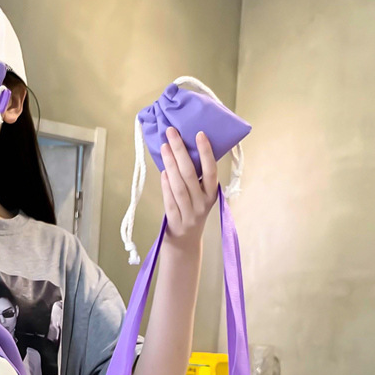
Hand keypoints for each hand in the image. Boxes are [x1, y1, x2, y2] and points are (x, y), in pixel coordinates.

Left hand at [159, 127, 217, 247]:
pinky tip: (163, 171)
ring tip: (164, 147)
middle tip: (171, 133)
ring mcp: (189, 213)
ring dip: (171, 164)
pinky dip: (166, 185)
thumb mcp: (201, 196)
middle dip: (181, 152)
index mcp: (212, 194)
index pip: (211, 171)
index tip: (199, 133)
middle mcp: (202, 203)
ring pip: (179, 186)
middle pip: (191, 175)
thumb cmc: (192, 211)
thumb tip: (183, 149)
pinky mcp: (176, 221)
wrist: (185, 241)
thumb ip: (197, 178)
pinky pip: (170, 201)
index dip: (206, 152)